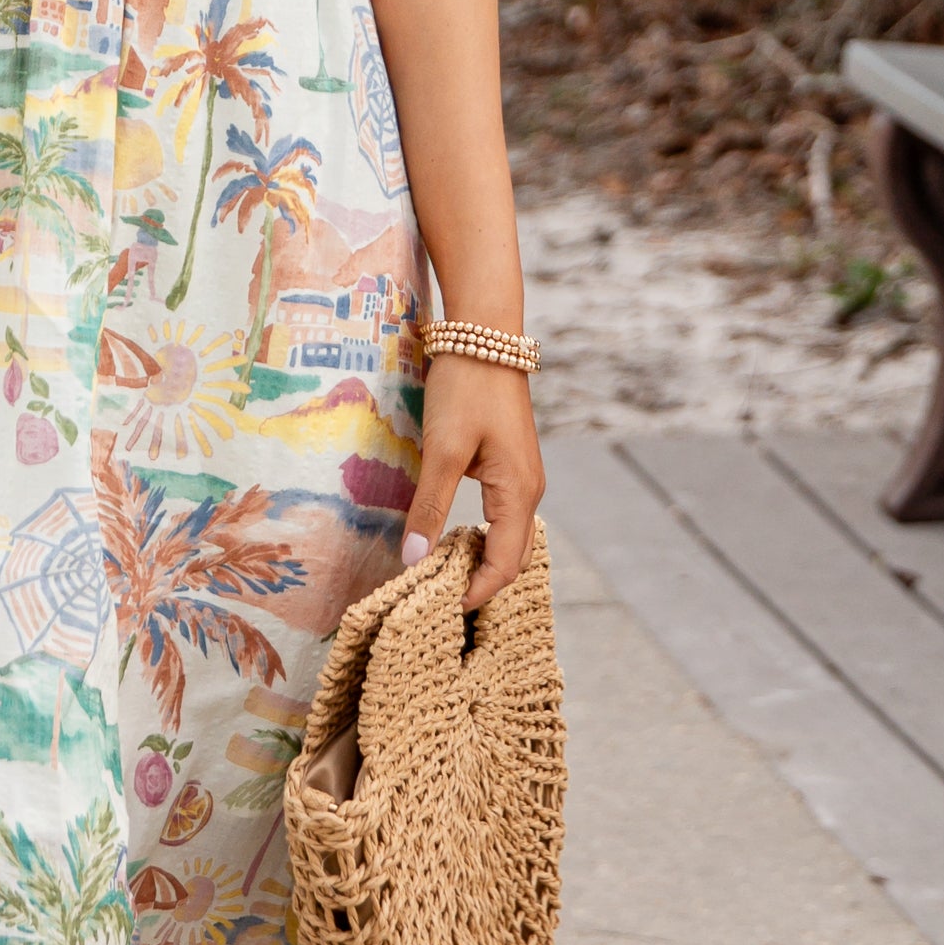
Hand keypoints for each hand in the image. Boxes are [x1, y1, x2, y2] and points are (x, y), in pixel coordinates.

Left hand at [401, 358, 544, 610]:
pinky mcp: (510, 465)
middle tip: (437, 599)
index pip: (505, 564)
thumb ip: (430, 506)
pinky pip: (503, 516)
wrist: (484, 335)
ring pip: (508, 536)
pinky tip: (452, 539)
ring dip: (480, 560)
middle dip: (480, 582)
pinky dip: (482, 537)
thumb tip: (414, 560)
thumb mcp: (443, 450)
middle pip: (511, 555)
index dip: (477, 592)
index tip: (443, 609)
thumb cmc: (466, 389)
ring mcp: (523, 477)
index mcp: (519, 493)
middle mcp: (529, 490)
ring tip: (441, 576)